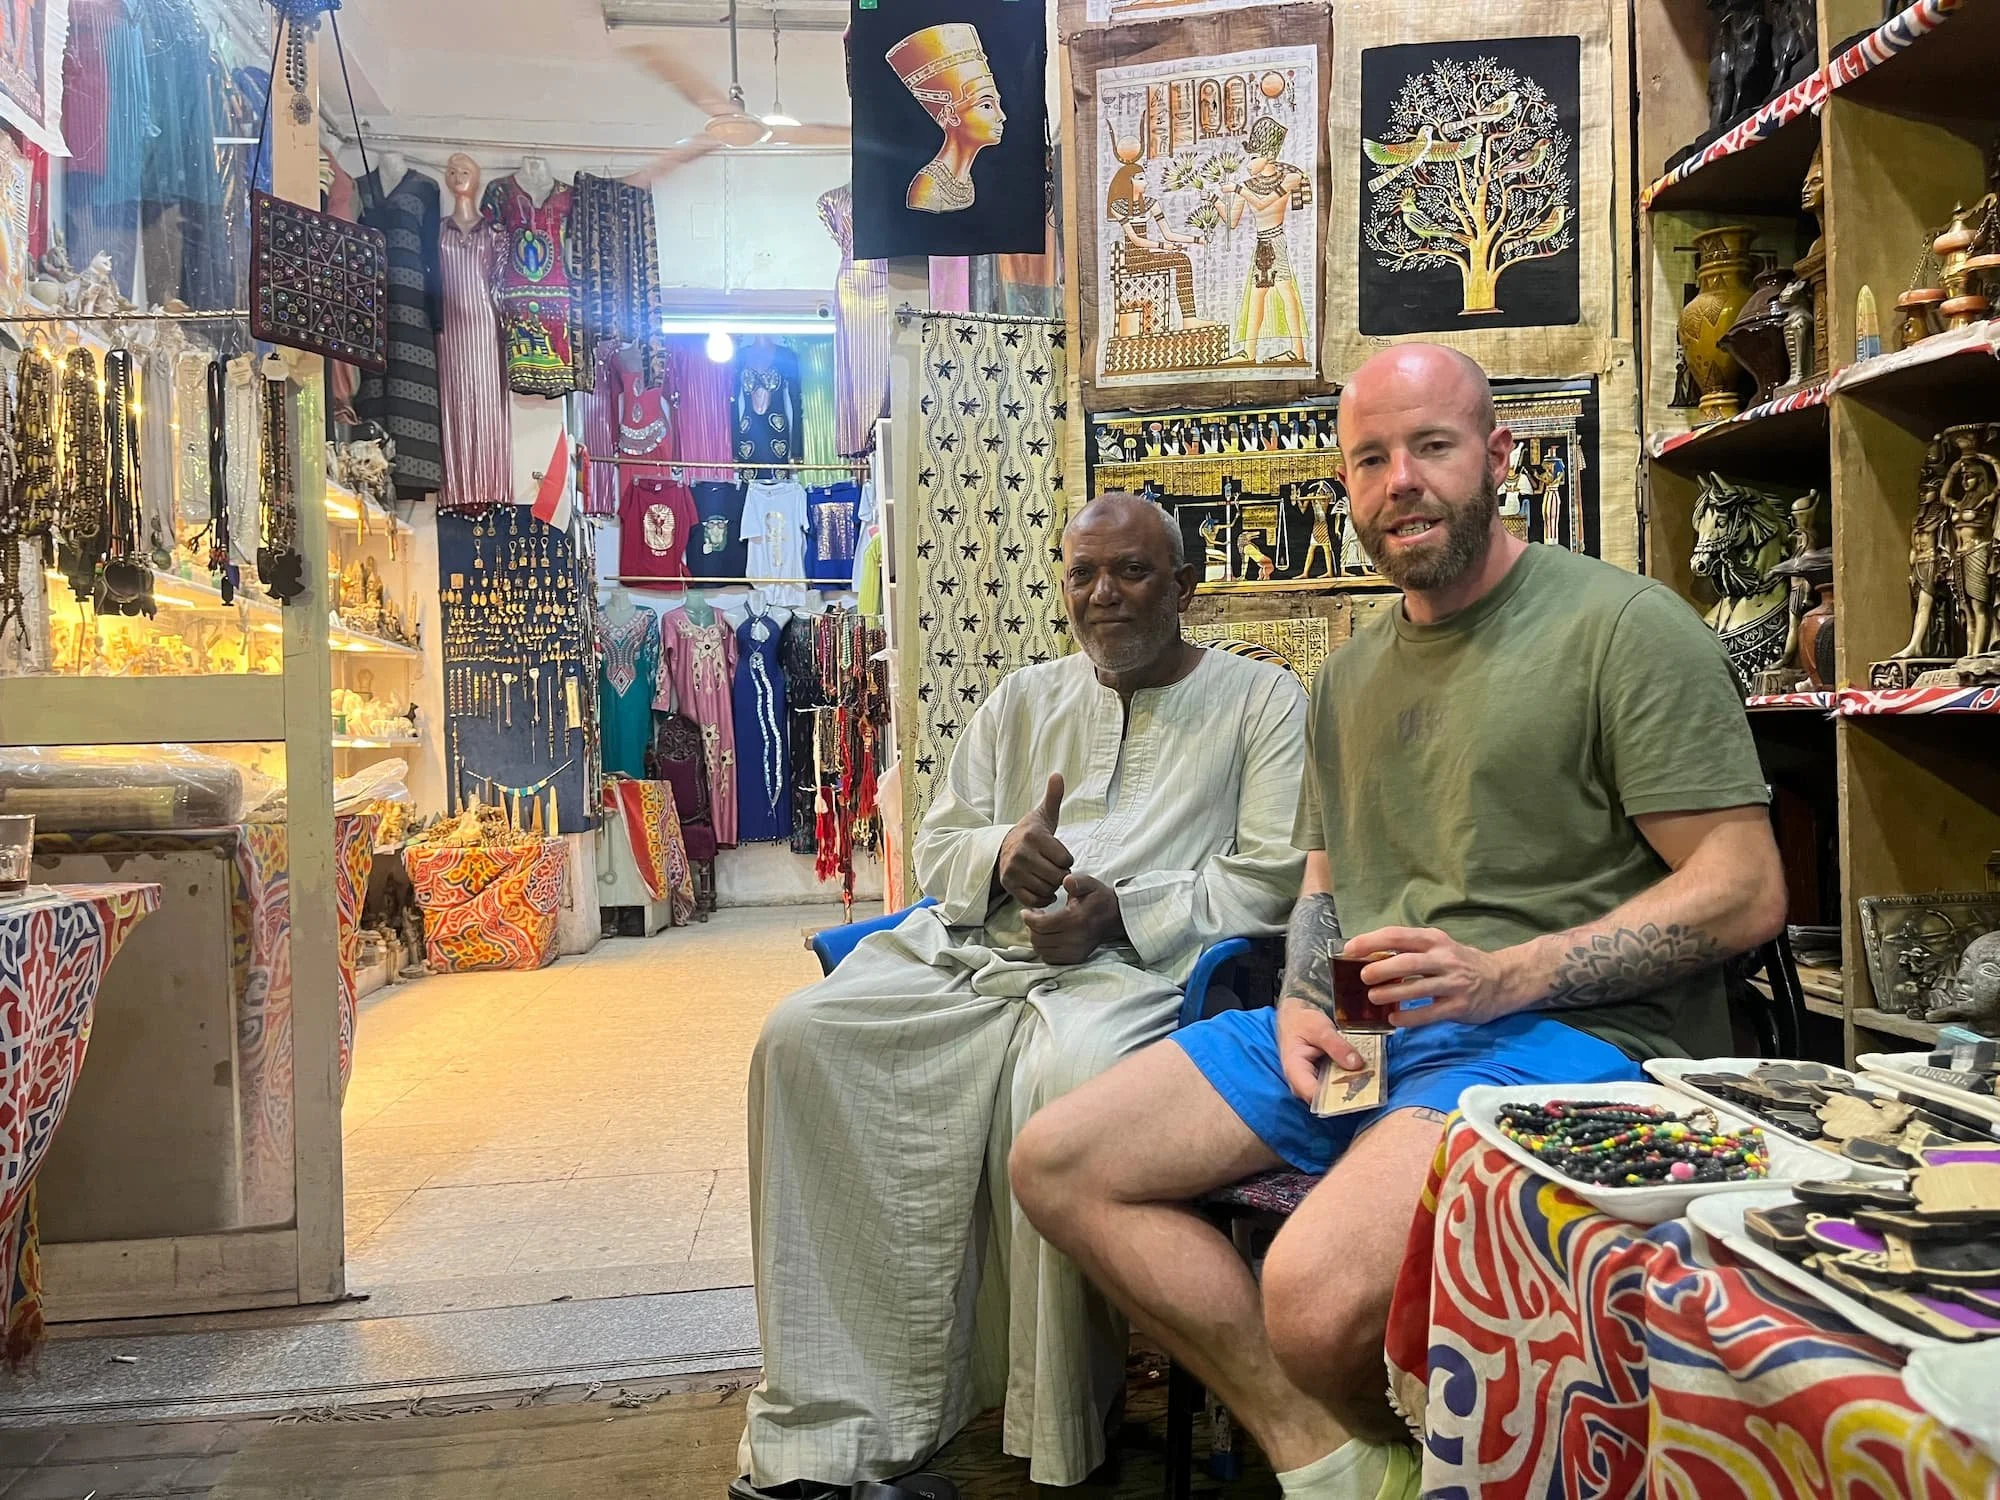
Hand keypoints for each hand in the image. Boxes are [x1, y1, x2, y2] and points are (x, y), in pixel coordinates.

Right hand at [997, 773, 1072, 908]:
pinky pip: (1034, 900)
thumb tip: (1058, 775)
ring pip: (1047, 889)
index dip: (1066, 859)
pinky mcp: (1009, 886)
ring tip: (1047, 876)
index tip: (1059, 855)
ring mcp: (1013, 871)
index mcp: (1033, 836)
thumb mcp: (1043, 815)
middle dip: (1060, 874)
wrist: (1004, 847)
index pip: (1066, 859)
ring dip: (1051, 886)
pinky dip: (1042, 898)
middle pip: (1058, 876)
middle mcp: (1021, 853)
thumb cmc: (1031, 833)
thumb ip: (1053, 797)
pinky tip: (1042, 888)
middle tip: (1054, 868)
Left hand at [1021, 873, 1120, 964]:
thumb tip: (1065, 880)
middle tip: (1033, 916)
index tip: (1026, 911)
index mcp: (1075, 920)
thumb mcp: (1090, 884)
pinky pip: (1050, 958)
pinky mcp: (1076, 959)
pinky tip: (1048, 936)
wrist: (1115, 917)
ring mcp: (1075, 952)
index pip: (1041, 925)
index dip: (1028, 918)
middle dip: (1031, 927)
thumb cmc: (1098, 899)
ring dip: (1036, 938)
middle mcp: (1074, 939)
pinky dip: (1044, 948)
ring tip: (1040, 926)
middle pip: (1038, 939)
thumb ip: (1077, 881)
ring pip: (1042, 950)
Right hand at [1275, 994, 1364, 1104]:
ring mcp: (1311, 1083)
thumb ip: (1337, 1046)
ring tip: (1369, 1079)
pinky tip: (1362, 1074)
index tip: (1358, 1089)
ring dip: (1349, 1088)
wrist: (1295, 1017)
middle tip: (1369, 1084)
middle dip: (1347, 1093)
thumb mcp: (1320, 1029)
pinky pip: (1334, 1086)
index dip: (1336, 1097)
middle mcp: (1301, 1083)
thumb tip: (1357, 1064)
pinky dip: (1347, 1081)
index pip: (1314, 1095)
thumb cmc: (1302, 1022)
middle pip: (1324, 1099)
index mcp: (1295, 1071)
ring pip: (1331, 1094)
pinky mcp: (1321, 1080)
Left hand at [1344, 927, 1521, 1028]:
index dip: (1371, 941)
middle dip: (1381, 968)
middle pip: (1408, 961)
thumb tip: (1369, 957)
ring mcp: (1453, 982)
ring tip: (1373, 998)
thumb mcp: (1438, 948)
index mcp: (1433, 940)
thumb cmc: (1460, 963)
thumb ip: (1410, 950)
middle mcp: (1444, 958)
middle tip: (1363, 977)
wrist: (1502, 980)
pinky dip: (1410, 1017)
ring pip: (1418, 987)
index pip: (1397, 936)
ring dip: (1392, 993)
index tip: (1350, 949)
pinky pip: (1430, 1013)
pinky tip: (1394, 1020)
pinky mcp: (1459, 1006)